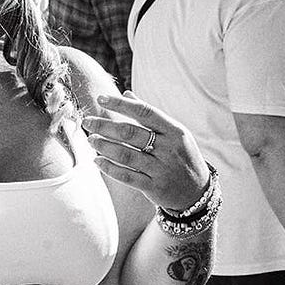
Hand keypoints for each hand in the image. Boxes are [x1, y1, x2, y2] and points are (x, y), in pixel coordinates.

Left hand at [81, 92, 209, 209]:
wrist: (198, 191)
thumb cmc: (180, 156)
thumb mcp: (174, 133)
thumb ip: (150, 115)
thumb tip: (126, 94)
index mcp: (174, 131)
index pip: (144, 112)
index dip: (120, 104)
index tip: (100, 98)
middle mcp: (169, 148)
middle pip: (130, 133)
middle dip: (104, 126)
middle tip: (87, 122)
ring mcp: (162, 169)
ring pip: (126, 155)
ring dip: (104, 146)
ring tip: (90, 139)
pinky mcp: (154, 187)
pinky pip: (127, 176)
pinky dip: (109, 168)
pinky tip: (97, 161)